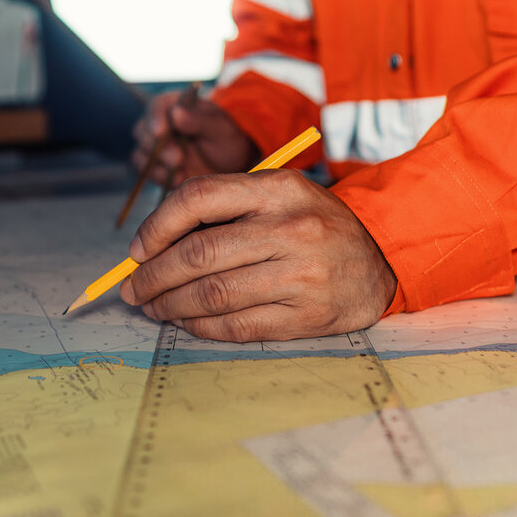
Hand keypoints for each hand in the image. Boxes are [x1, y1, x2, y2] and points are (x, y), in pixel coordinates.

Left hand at [119, 169, 396, 341]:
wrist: (383, 258)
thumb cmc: (315, 224)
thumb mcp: (279, 196)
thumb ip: (225, 210)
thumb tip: (153, 244)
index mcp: (276, 190)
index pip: (197, 199)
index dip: (155, 227)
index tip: (136, 250)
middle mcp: (289, 229)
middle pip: (198, 254)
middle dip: (153, 275)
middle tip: (133, 288)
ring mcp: (301, 274)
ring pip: (212, 294)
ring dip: (170, 305)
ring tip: (154, 307)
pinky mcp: (307, 315)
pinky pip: (237, 326)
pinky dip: (200, 326)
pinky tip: (186, 321)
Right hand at [132, 90, 258, 188]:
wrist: (231, 166)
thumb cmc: (226, 140)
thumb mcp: (219, 128)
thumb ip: (198, 120)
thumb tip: (176, 112)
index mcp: (176, 105)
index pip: (156, 106)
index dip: (155, 118)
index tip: (160, 132)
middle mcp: (161, 123)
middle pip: (143, 131)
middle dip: (158, 147)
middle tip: (178, 159)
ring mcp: (155, 145)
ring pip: (140, 152)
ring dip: (157, 164)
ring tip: (180, 172)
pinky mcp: (155, 165)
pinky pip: (146, 171)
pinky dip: (159, 177)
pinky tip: (178, 179)